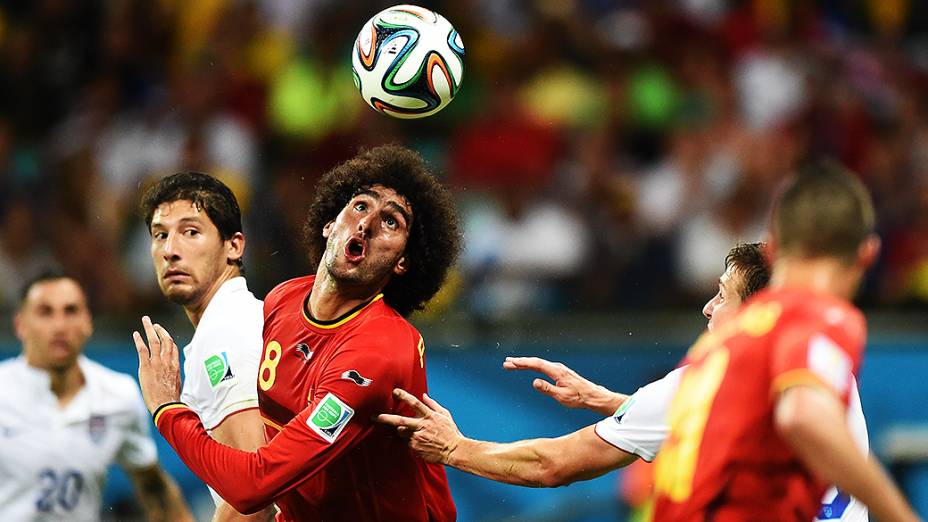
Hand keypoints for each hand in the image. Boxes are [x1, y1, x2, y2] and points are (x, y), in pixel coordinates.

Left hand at [133, 316, 182, 413]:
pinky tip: (136, 334)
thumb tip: (170, 378)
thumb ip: (172, 376)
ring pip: (154, 341)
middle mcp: (168, 361)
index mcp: (175, 365)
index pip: (173, 347)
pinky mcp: (147, 367)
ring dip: (150, 329)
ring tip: (146, 321)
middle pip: (166, 340)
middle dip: (160, 330)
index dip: (168, 339)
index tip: (163, 334)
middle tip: (154, 324)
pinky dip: (139, 340)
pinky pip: (143, 350)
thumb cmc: (171, 399)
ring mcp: (157, 363)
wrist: (166, 405)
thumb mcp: (175, 384)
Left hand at [375, 389, 461, 464]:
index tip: (395, 391)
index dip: (404, 396)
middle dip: (385, 418)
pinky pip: (407, 442)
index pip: (415, 403)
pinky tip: (421, 442)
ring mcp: (417, 438)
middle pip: (400, 420)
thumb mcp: (445, 415)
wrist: (454, 450)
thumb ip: (433, 404)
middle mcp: (422, 426)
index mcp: (429, 416)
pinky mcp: (415, 448)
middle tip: (373, 416)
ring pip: (402, 432)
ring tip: (416, 433)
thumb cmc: (450, 432)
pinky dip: (410, 441)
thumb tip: (424, 395)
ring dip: (403, 430)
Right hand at [503, 356, 624, 415]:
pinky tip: (527, 367)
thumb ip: (547, 389)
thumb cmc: (578, 398)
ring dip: (524, 363)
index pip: (536, 364)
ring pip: (538, 363)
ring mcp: (558, 369)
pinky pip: (542, 366)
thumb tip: (533, 381)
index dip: (522, 363)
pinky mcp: (559, 372)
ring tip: (512, 365)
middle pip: (535, 362)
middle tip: (506, 363)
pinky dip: (532, 365)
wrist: (592, 395)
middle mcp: (556, 367)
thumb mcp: (562, 396)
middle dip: (520, 362)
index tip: (510, 363)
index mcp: (556, 371)